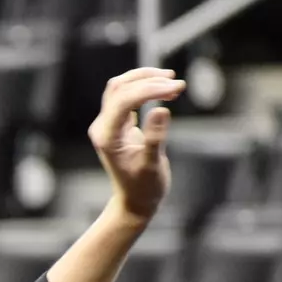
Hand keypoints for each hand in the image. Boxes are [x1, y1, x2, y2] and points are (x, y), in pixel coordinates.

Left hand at [89, 67, 186, 220]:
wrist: (135, 201)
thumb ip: (155, 138)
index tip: (176, 88)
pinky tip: (164, 90)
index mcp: (107, 137)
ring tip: (173, 82)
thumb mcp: (152, 166)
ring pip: (120, 88)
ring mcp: (108, 124)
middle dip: (149, 81)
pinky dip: (144, 88)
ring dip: (145, 79)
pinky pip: (126, 96)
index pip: (123, 100)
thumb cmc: (144, 188)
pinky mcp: (117, 124)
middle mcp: (102, 127)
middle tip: (178, 85)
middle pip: (119, 88)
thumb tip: (161, 109)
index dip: (150, 89)